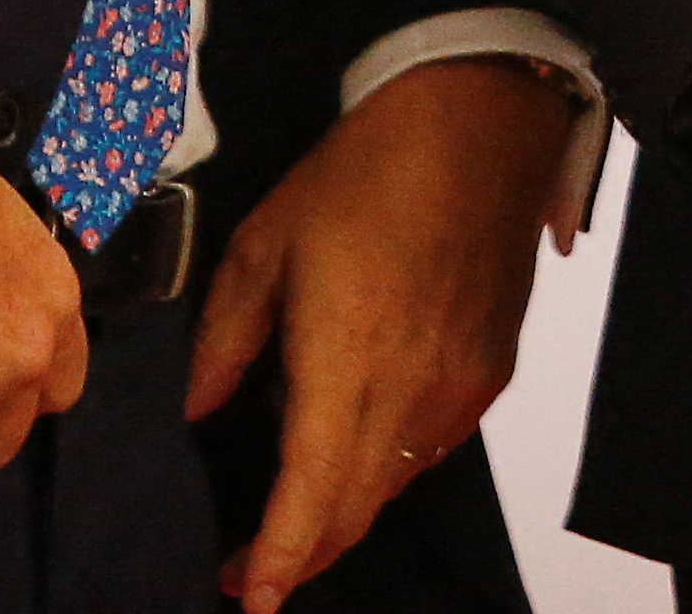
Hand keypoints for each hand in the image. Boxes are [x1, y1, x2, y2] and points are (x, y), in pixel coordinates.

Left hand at [185, 58, 577, 613]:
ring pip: (396, 486)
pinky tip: (360, 449)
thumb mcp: (264, 244)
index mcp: (347, 360)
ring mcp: (460, 387)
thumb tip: (201, 409)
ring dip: (344, 513)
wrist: (478, 125)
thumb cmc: (365, 173)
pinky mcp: (490, 372)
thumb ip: (225, 339)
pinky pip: (433, 449)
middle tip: (250, 572)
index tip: (248, 597)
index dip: (278, 559)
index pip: (313, 494)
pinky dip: (389, 469)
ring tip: (296, 515)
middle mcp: (412, 390)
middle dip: (301, 555)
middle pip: (355, 510)